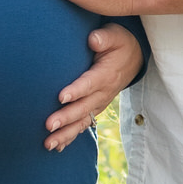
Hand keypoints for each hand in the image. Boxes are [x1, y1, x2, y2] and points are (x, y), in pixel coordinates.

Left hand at [44, 22, 143, 151]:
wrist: (133, 59)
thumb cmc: (119, 44)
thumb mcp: (115, 35)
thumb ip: (104, 37)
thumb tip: (93, 39)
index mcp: (106, 75)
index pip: (89, 84)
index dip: (76, 91)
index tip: (61, 97)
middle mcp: (103, 93)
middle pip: (83, 108)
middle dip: (66, 118)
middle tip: (48, 125)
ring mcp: (99, 104)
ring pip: (82, 122)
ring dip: (65, 134)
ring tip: (49, 144)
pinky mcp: (95, 109)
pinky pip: (84, 125)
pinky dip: (71, 137)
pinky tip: (57, 148)